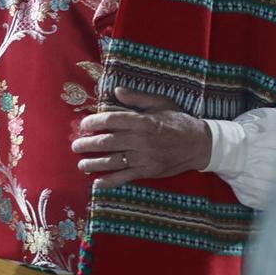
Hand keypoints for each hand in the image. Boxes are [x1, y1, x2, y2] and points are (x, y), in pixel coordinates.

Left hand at [71, 88, 211, 185]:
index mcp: (143, 121)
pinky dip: (110, 181)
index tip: (84, 124)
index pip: (111, 120)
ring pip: (113, 161)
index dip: (94, 121)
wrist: (200, 144)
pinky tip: (97, 183)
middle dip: (88, 144)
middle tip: (75, 146)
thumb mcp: (160, 103)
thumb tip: (116, 91)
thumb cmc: (179, 121)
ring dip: (94, 164)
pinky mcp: (148, 171)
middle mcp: (141, 140)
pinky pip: (125, 177)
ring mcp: (144, 157)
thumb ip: (137, 98)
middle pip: (107, 142)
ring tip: (81, 164)